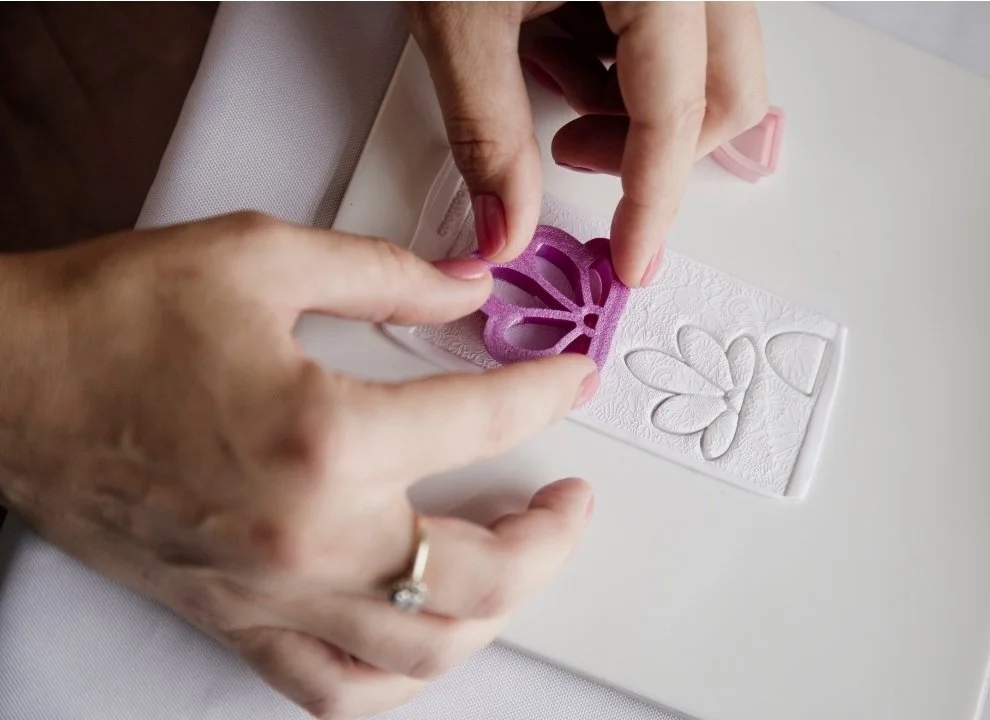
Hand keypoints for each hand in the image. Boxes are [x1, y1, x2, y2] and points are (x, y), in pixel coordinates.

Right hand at [0, 212, 597, 718]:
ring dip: (497, 612)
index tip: (570, 379)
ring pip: (423, 653)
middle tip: (572, 498)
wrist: (5, 382)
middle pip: (481, 576)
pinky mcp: (234, 619)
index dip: (546, 393)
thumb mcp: (262, 255)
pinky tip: (421, 635)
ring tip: (519, 562)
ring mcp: (270, 597)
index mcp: (326, 438)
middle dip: (553, 536)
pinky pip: (335, 691)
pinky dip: (400, 676)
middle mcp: (307, 539)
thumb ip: (387, 273)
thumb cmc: (111, 321)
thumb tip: (468, 290)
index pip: (485, 423)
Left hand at [407, 1, 767, 286]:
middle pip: (728, 91)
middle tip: (571, 152)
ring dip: (635, 100)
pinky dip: (625, 56)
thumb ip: (487, 133)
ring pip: (709, 61)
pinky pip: (679, 26)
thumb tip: (505, 231)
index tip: (632, 262)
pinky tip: (563, 31)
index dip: (654, 203)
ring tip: (548, 68)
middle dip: (655, 150)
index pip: (679, 114)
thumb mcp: (459, 14)